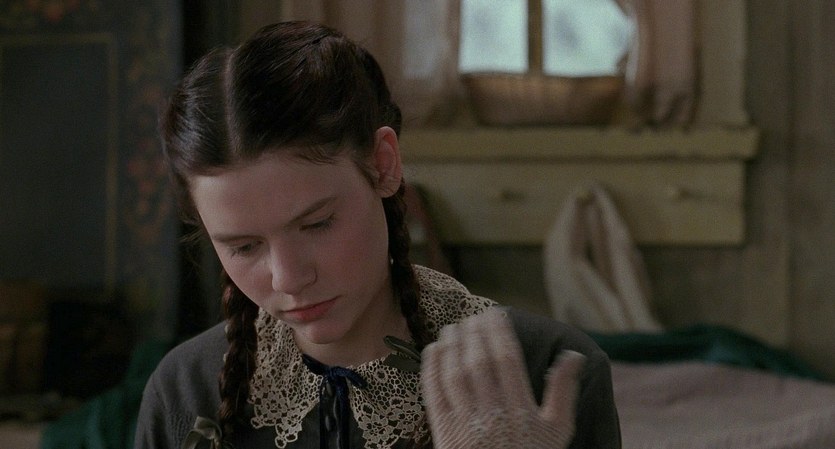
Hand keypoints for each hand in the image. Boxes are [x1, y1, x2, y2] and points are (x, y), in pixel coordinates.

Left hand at [421, 308, 585, 448]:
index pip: (507, 360)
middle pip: (480, 363)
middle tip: (471, 316)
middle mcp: (493, 414)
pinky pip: (435, 395)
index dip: (499, 332)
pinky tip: (433, 350)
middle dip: (474, 335)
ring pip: (456, 375)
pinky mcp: (444, 433)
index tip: (494, 313)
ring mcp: (466, 423)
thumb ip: (563, 391)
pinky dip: (431, 370)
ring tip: (453, 328)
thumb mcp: (557, 430)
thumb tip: (574, 356)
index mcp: (521, 409)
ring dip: (452, 347)